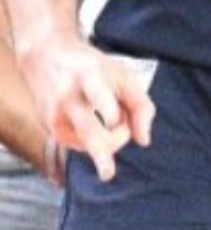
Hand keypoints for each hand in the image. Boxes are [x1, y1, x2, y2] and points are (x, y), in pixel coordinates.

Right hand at [18, 32, 155, 181]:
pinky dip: (92, 141)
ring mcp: (54, 114)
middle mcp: (69, 96)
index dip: (109, 110)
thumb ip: (139, 105)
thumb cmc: (92, 67)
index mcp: (90, 76)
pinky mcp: (47, 127)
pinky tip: (95, 124)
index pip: (98, 94)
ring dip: (106, 142)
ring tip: (114, 123)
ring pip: (83, 142)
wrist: (46, 55)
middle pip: (87, 128)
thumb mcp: (121, 75)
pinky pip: (76, 144)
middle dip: (100, 151)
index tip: (114, 121)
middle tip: (108, 174)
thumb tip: (144, 141)